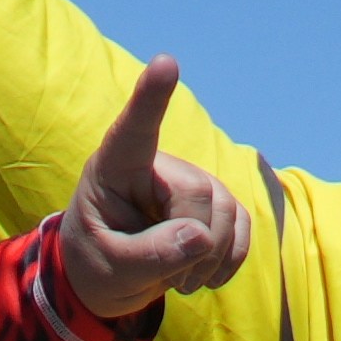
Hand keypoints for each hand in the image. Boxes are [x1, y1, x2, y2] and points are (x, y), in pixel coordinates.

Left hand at [44, 57, 244, 339]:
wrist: (110, 278)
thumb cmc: (97, 262)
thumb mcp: (110, 270)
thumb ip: (150, 255)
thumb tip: (202, 239)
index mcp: (116, 167)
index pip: (136, 128)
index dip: (152, 97)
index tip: (165, 63)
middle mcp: (159, 165)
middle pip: (198, 195)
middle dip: (191, 245)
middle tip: (166, 277)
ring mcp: (193, 182)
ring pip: (226, 213)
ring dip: (210, 259)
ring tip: (178, 278)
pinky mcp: (218, 203)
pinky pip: (243, 227)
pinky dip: (230, 259)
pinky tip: (204, 274)